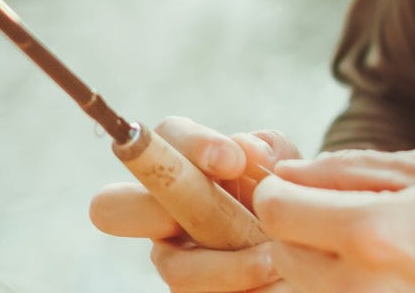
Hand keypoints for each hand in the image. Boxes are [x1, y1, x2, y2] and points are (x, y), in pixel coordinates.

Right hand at [89, 115, 299, 291]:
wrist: (302, 245)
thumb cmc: (285, 194)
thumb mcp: (286, 166)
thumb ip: (268, 150)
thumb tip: (247, 151)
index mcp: (184, 163)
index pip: (165, 137)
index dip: (191, 145)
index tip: (233, 162)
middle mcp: (162, 211)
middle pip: (112, 206)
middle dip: (145, 211)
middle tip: (207, 216)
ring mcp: (173, 258)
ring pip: (174, 268)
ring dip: (227, 266)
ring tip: (272, 258)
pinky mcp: (191, 292)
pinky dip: (237, 287)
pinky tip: (269, 278)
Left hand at [252, 147, 414, 292]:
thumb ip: (344, 169)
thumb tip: (289, 173)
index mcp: (369, 232)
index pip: (276, 212)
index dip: (276, 190)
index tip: (293, 182)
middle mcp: (356, 284)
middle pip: (279, 250)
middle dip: (292, 222)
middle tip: (325, 204)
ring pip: (297, 281)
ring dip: (309, 253)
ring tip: (351, 233)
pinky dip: (330, 278)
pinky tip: (366, 260)